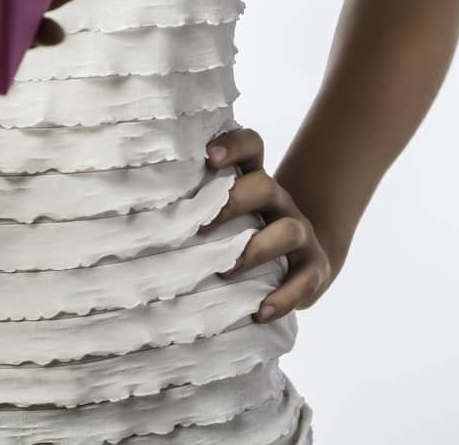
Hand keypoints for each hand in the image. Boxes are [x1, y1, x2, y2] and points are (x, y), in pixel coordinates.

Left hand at [198, 125, 335, 322]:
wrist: (304, 262)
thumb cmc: (246, 236)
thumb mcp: (228, 216)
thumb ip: (199, 210)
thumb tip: (143, 222)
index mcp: (255, 182)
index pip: (251, 146)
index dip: (233, 145)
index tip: (208, 157)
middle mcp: (280, 201)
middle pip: (266, 186)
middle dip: (234, 203)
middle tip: (202, 228)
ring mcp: (301, 233)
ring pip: (288, 230)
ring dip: (256, 251)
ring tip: (226, 273)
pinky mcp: (314, 268)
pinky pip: (304, 280)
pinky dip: (283, 298)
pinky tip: (260, 312)